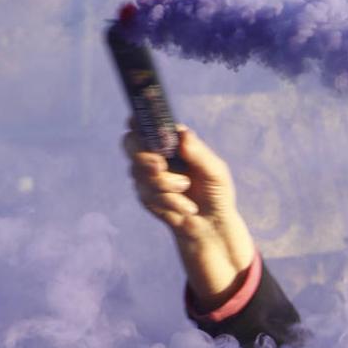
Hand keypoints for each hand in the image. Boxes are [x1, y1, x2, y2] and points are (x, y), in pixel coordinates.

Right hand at [123, 122, 256, 307]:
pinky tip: (184, 206)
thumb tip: (183, 133)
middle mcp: (156, 154)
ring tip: (186, 190)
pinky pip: (146, 193)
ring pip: (139, 172)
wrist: (212, 225)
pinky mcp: (145, 194)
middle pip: (131, 144)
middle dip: (144, 157)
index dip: (138, 123)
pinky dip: (169, 201)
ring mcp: (147, 174)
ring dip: (166, 185)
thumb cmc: (216, 193)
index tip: (141, 128)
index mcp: (173, 142)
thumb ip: (199, 153)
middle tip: (160, 166)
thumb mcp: (215, 171)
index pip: (147, 124)